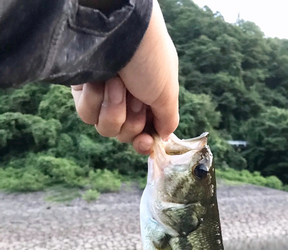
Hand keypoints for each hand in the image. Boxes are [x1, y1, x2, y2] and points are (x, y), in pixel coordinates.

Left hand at [71, 0, 178, 154]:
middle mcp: (126, 99)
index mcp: (149, 98)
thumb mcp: (168, 92)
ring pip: (105, 128)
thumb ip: (168, 118)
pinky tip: (101, 80)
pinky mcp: (81, 90)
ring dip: (115, 108)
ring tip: (117, 83)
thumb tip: (165, 136)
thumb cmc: (149, 58)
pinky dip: (96, 99)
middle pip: (124, 135)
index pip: (143, 132)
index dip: (143, 142)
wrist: (119, 31)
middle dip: (131, 121)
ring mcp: (102, 95)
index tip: (144, 141)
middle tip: (135, 99)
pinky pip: (87, 114)